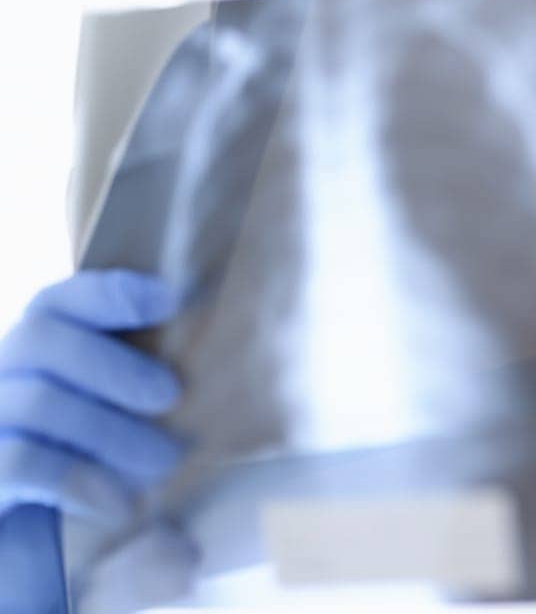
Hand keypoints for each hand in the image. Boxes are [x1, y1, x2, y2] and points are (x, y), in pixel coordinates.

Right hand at [0, 270, 194, 612]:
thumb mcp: (120, 439)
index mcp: (29, 357)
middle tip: (170, 395)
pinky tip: (117, 503)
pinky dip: (79, 477)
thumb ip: (144, 408)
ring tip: (161, 461)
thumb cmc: (86, 488)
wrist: (26, 560)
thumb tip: (198, 365)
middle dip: (114, 363)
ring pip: (38, 400)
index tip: (171, 297)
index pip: (58, 302)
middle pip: (42, 337)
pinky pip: (21, 460)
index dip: (110, 291)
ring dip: (110, 429)